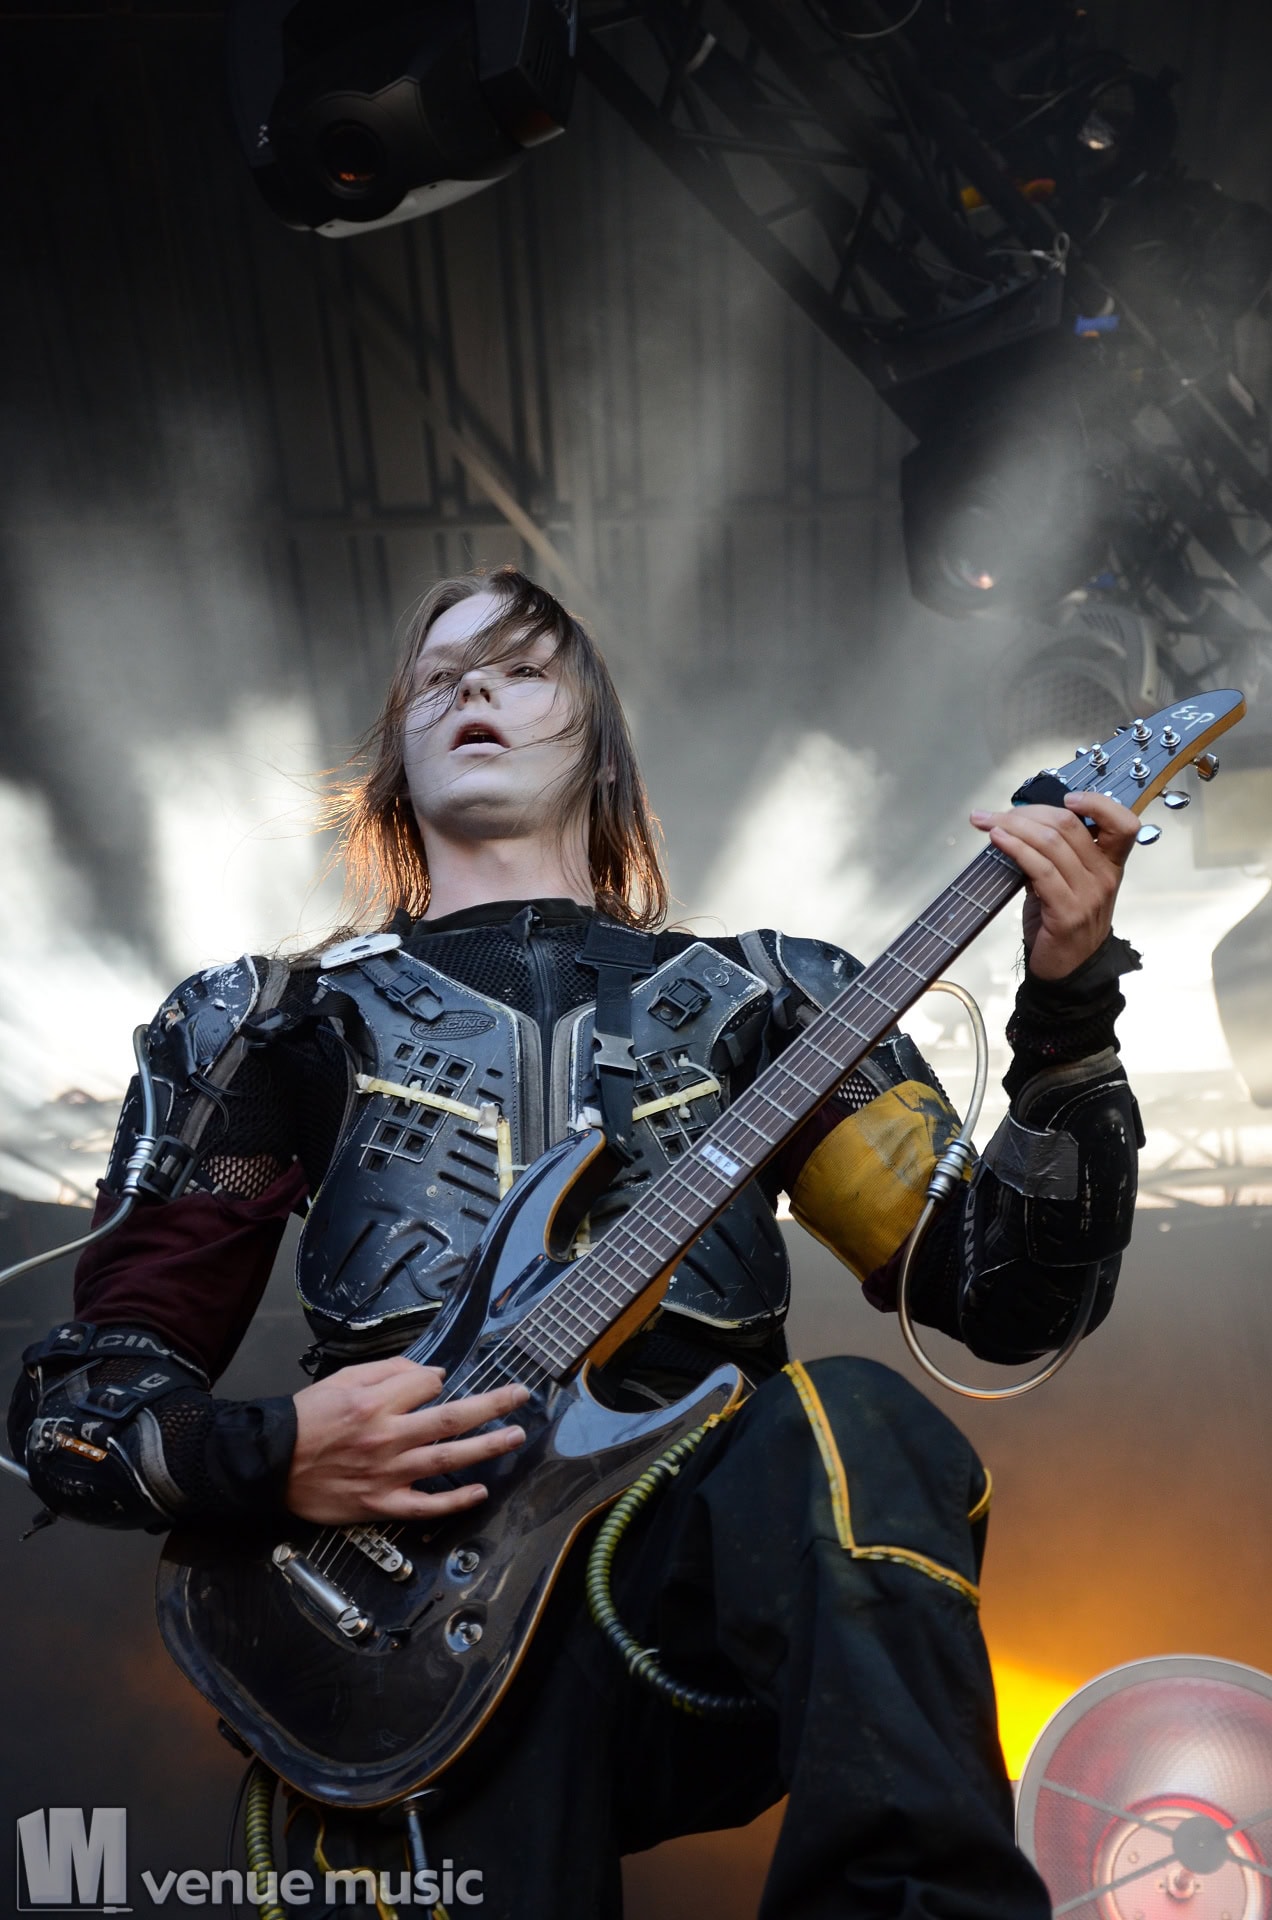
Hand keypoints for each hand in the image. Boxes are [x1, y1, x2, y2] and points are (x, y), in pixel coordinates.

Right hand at [287, 1355, 529, 1524]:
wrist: (270, 1463)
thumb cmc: (307, 1419)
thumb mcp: (343, 1378)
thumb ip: (388, 1372)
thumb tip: (430, 1374)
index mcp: (376, 1402)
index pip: (428, 1384)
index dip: (439, 1380)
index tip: (439, 1383)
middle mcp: (387, 1436)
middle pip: (453, 1418)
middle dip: (493, 1404)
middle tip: (520, 1396)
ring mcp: (387, 1473)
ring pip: (448, 1458)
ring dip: (488, 1447)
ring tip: (515, 1436)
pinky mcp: (380, 1503)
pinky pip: (425, 1506)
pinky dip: (454, 1501)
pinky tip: (478, 1491)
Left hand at [969, 790, 1140, 980]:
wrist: (1067, 973)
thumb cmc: (1062, 925)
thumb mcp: (1067, 884)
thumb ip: (1056, 855)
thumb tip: (1021, 825)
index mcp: (1111, 865)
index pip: (1123, 824)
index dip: (1098, 803)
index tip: (1067, 798)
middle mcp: (1104, 877)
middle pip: (1069, 826)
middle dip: (1027, 812)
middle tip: (995, 813)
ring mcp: (1088, 895)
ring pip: (1051, 843)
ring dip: (1012, 826)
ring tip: (986, 822)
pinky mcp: (1067, 912)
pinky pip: (1039, 869)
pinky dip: (1015, 848)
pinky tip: (997, 839)